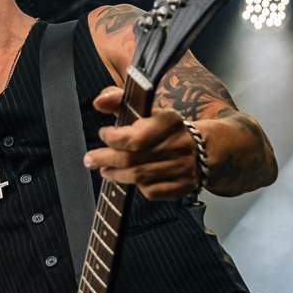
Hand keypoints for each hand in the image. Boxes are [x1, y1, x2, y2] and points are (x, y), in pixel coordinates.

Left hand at [83, 86, 199, 199]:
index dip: (113, 138)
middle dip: (106, 159)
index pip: (135, 137)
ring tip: (105, 170)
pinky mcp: (183, 186)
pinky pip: (151, 192)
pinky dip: (137, 187)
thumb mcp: (146, 108)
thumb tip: (98, 102)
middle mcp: (178, 145)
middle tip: (90, 159)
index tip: (103, 133)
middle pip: (132, 159)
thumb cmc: (164, 129)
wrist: (203, 149)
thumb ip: (119, 101)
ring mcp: (183, 168)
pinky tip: (130, 179)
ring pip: (139, 177)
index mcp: (170, 122)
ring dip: (116, 174)